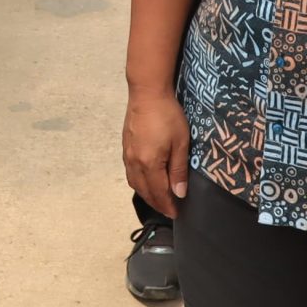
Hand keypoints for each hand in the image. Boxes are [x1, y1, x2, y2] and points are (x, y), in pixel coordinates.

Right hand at [121, 91, 191, 218]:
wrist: (147, 92)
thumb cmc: (168, 115)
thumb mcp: (181, 143)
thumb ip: (178, 170)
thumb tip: (179, 193)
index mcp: (149, 164)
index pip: (159, 193)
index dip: (168, 206)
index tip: (176, 214)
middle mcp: (134, 163)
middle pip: (145, 191)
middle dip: (157, 203)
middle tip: (169, 210)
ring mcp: (127, 155)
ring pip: (135, 183)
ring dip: (147, 195)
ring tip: (158, 199)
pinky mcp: (125, 147)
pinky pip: (130, 173)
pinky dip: (138, 183)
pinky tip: (146, 181)